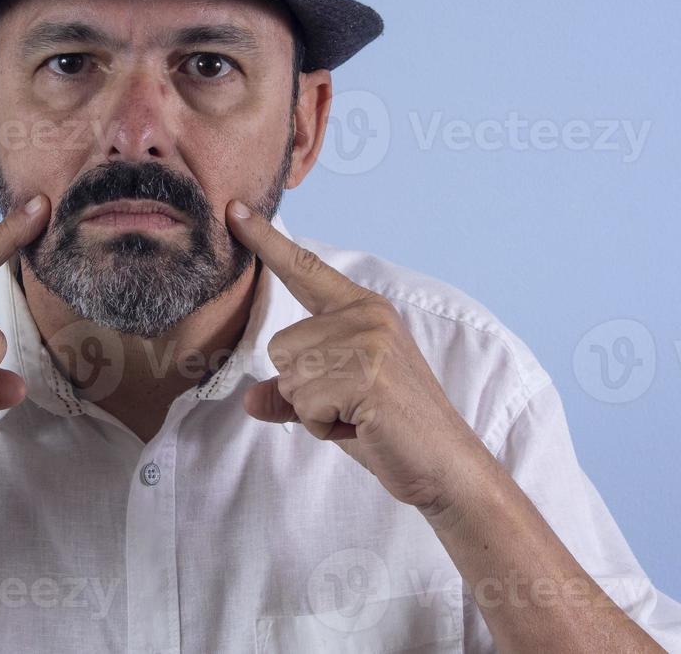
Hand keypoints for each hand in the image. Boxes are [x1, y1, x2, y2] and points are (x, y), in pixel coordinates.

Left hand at [227, 200, 492, 513]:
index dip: (266, 241)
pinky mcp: (368, 373)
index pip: (305, 269)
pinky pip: (305, 403)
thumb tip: (251, 399)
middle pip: (281, 346)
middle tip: (352, 406)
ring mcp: (369, 341)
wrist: (445, 468)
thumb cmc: (391, 432)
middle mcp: (366, 315)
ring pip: (289, 376)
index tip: (235, 211)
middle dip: (304, 391)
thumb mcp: (333, 405)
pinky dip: (323, 426)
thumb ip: (292, 394)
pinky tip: (362, 425)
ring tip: (359, 416)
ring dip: (313, 411)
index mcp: (362, 310)